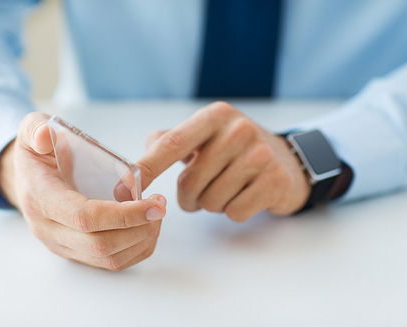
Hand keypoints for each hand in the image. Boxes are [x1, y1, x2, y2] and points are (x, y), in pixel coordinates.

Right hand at [0, 112, 166, 270]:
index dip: (124, 214)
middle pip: (100, 244)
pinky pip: (110, 263)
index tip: (154, 204)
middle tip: (161, 205)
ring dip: (141, 240)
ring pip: (108, 259)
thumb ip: (35, 127)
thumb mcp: (31, 128)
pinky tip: (147, 227)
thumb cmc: (37, 154)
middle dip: (139, 228)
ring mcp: (61, 245)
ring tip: (157, 214)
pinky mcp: (74, 253)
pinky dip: (136, 249)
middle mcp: (48, 229)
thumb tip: (45, 135)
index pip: (85, 217)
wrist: (26, 179)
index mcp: (40, 198)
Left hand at [137, 101, 310, 221]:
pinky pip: (235, 212)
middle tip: (202, 192)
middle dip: (189, 198)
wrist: (285, 160)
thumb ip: (170, 141)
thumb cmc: (234, 150)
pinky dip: (234, 211)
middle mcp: (238, 129)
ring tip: (226, 190)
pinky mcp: (275, 180)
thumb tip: (134, 162)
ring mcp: (260, 154)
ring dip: (211, 205)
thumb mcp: (205, 136)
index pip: (171, 144)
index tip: (121, 189)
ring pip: (210, 202)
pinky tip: (244, 196)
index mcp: (214, 116)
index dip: (146, 169)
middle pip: (189, 183)